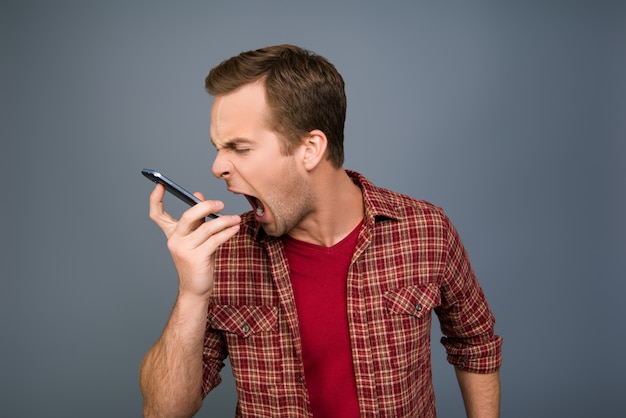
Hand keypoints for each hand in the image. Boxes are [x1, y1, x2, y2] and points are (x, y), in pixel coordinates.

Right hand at [148, 184, 240, 298]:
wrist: (196, 288)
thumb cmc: (198, 261)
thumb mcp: (196, 238)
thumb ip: (197, 218)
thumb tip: (198, 195)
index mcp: (172, 234)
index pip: (157, 215)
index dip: (155, 199)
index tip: (160, 185)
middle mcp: (175, 240)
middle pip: (188, 216)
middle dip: (205, 206)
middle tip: (220, 204)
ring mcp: (184, 249)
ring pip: (207, 228)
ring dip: (224, 221)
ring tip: (235, 219)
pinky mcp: (196, 258)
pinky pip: (215, 239)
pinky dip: (227, 232)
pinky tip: (235, 229)